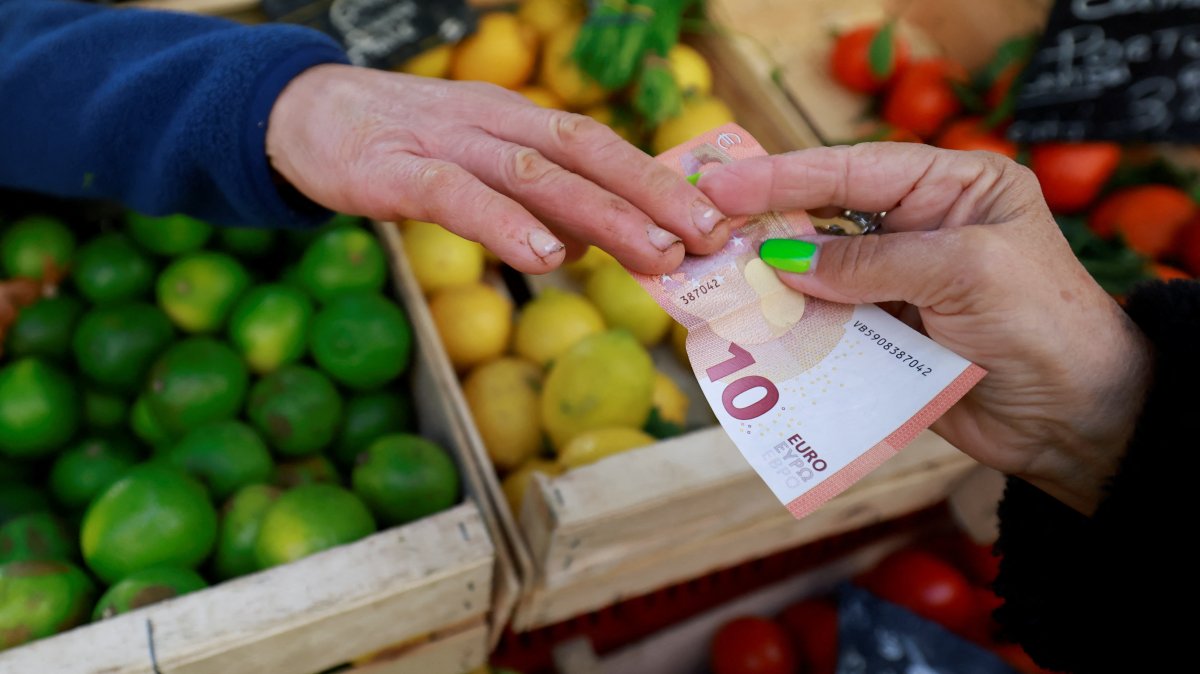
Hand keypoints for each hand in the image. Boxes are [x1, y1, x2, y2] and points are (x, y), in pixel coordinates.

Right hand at [266, 64, 731, 273]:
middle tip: (708, 238)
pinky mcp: (393, 169)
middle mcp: (492, 122)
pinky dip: (504, 224)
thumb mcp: (476, 164)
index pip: (600, 146)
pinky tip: (544, 256)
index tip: (713, 220)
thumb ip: (530, 198)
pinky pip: (456, 194)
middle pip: (584, 153)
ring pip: (534, 172)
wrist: (302, 113)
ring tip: (655, 252)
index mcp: (517, 120)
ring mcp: (445, 141)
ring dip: (601, 213)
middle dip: (652, 196)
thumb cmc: (401, 146)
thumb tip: (587, 242)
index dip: (658, 180)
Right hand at [700, 143, 1150, 514]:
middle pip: (825, 216)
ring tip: (712, 275)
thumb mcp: (964, 272)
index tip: (724, 181)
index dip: (784, 175)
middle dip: (766, 222)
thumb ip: (872, 262)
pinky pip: (825, 324)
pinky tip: (750, 324)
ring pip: (816, 273)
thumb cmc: (1044, 326)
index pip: (854, 169)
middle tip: (704, 223)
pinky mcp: (884, 337)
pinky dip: (789, 326)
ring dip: (769, 279)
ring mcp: (899, 285)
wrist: (1076, 420)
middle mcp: (920, 228)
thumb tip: (783, 261)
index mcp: (953, 187)